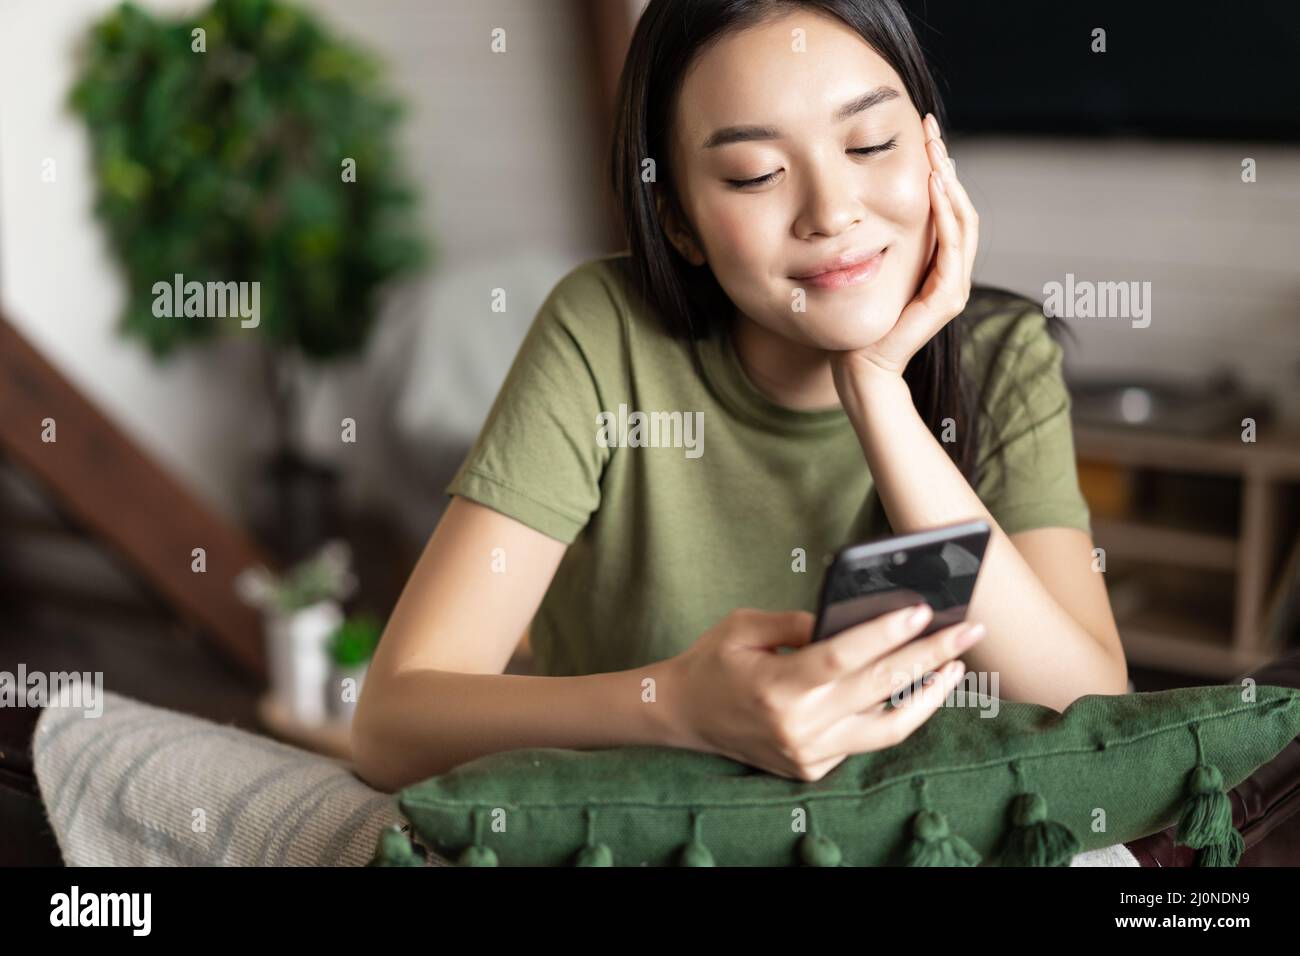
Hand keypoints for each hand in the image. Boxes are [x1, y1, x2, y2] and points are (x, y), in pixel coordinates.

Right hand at [664, 604, 985, 781]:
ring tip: (954, 666)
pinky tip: (912, 688)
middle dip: (931, 655)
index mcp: (777, 685)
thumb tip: (848, 615)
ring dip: (928, 696)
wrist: (682, 717)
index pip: (844, 656)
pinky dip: (891, 713)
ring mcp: (809, 753)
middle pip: (879, 687)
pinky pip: (864, 740)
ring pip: (887, 727)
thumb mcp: (743, 626)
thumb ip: (796, 621)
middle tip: (968, 630)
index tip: (922, 610)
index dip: (885, 633)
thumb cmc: (712, 663)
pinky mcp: (813, 768)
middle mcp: (798, 725)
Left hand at [832, 112, 979, 387]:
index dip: (938, 168)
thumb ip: (879, 241)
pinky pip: (952, 250)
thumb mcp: (870, 267)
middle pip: (960, 206)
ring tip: (936, 152)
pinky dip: (947, 215)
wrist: (860, 365)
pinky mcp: (946, 300)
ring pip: (963, 221)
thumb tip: (862, 202)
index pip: (946, 206)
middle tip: (931, 130)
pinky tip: (935, 188)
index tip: (923, 133)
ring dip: (950, 183)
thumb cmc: (859, 320)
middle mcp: (951, 270)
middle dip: (946, 165)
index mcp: (937, 262)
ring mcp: (953, 286)